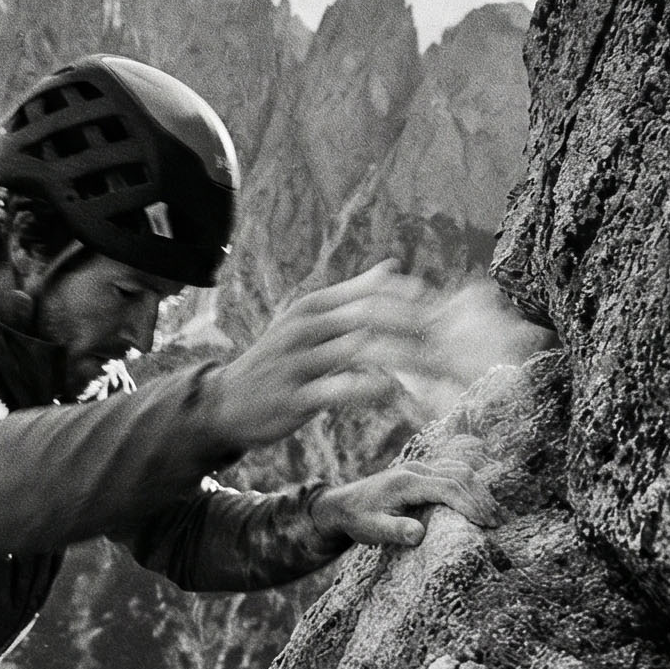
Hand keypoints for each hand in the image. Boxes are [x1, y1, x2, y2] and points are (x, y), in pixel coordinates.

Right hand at [204, 263, 434, 455]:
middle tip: (444, 338)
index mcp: (310, 306)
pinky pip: (338, 389)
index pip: (368, 290)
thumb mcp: (309, 321)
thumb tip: (392, 266)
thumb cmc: (279, 361)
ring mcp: (296, 362)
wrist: (225, 402)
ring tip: (427, 367)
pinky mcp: (293, 397)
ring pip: (356, 350)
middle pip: (367, 315)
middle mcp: (302, 328)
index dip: (408, 297)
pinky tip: (390, 391)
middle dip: (410, 325)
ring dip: (396, 359)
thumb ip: (352, 295)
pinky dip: (369, 388)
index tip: (439, 309)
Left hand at [311, 454, 501, 548]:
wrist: (342, 504)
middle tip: (497, 523)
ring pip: (460, 470)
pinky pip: (453, 471)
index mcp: (406, 481)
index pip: (448, 487)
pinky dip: (471, 484)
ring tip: (495, 515)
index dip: (470, 504)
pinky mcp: (423, 471)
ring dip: (480, 490)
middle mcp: (416, 469)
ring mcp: (420, 467)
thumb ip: (394, 531)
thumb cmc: (358, 519)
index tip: (486, 523)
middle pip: (460, 475)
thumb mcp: (372, 529)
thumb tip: (419, 535)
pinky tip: (480, 502)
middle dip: (482, 498)